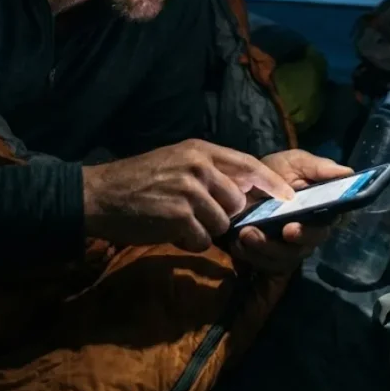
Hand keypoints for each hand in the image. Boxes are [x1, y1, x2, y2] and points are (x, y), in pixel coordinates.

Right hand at [81, 139, 295, 252]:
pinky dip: (189, 240)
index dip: (271, 184)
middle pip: (237, 202)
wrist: (100, 195)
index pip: (249, 165)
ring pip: (222, 223)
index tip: (289, 198)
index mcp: (200, 150)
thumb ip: (209, 171)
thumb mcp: (177, 162)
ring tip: (179, 220)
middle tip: (198, 215)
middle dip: (224, 215)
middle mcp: (198, 166)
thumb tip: (243, 191)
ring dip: (204, 229)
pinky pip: (202, 238)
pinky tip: (169, 230)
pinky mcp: (178, 216)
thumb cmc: (139, 180)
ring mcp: (188, 190)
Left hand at [230, 149, 352, 273]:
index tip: (306, 222)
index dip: (322, 224)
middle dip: (299, 238)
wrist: (240, 184)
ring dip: (267, 247)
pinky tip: (239, 242)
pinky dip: (251, 254)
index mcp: (321, 209)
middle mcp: (310, 231)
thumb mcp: (295, 162)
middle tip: (285, 230)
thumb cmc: (275, 171)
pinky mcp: (269, 257)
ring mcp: (290, 246)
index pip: (332, 221)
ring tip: (248, 232)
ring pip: (286, 257)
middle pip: (311, 242)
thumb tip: (348, 173)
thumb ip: (319, 168)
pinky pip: (265, 264)